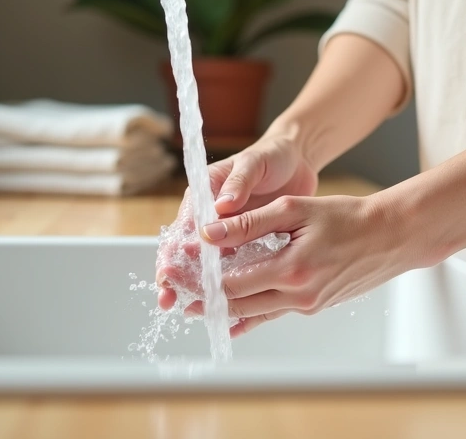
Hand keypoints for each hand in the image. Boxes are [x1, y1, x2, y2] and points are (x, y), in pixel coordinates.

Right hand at [155, 134, 318, 310]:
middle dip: (176, 275)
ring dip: (199, 285)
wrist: (296, 160)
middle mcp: (211, 216)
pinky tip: (225, 304)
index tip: (168, 271)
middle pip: (187, 250)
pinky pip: (234, 266)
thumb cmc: (271, 156)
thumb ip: (238, 182)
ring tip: (192, 308)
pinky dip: (228, 284)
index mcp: (204, 194)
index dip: (173, 251)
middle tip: (169, 299)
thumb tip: (221, 206)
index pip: (182, 226)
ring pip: (207, 264)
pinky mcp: (247, 243)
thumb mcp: (254, 163)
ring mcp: (229, 232)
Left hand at [188, 193, 441, 336]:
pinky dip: (251, 312)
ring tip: (198, 303)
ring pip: (255, 313)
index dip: (204, 279)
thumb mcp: (295, 209)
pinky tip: (233, 316)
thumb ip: (249, 223)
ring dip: (226, 308)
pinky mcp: (314, 306)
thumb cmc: (347, 217)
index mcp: (292, 269)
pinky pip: (274, 313)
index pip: (233, 282)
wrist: (390, 237)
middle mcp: (299, 295)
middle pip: (239, 304)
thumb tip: (210, 232)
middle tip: (181, 292)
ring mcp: (307, 305)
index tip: (183, 271)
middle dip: (208, 299)